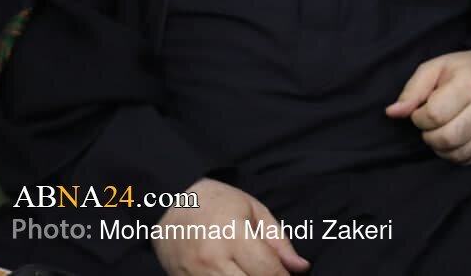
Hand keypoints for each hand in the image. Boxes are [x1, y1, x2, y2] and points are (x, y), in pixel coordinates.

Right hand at [153, 178, 309, 275]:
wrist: (169, 203)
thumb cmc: (217, 203)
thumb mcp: (253, 210)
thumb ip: (278, 242)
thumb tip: (300, 268)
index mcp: (233, 236)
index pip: (268, 270)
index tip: (288, 275)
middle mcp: (212, 260)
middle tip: (270, 273)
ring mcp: (194, 275)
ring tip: (251, 271)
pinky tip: (234, 273)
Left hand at [385, 50, 470, 164]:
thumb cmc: (461, 70)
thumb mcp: (434, 69)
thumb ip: (412, 91)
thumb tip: (392, 113)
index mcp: (468, 84)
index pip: (434, 115)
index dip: (419, 117)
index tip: (420, 110)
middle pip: (447, 138)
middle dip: (429, 136)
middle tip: (429, 125)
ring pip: (459, 153)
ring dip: (441, 148)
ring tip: (439, 132)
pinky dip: (456, 155)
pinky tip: (452, 141)